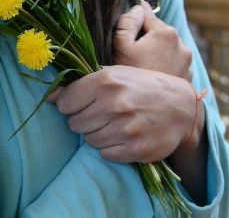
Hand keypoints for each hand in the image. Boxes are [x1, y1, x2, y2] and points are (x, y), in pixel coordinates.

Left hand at [47, 65, 200, 162]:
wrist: (180, 107)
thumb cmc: (141, 87)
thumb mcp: (114, 75)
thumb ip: (81, 84)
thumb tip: (48, 97)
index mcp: (107, 81)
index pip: (66, 102)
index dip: (70, 105)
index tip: (81, 104)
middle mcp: (115, 103)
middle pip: (75, 123)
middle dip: (84, 120)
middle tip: (101, 114)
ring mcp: (126, 128)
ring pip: (89, 140)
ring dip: (97, 134)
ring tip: (114, 124)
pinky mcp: (135, 149)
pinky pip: (105, 154)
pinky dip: (110, 148)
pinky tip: (123, 135)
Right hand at [113, 1, 192, 80]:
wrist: (147, 110)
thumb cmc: (131, 76)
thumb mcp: (120, 45)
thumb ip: (127, 22)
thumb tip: (138, 9)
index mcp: (166, 33)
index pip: (147, 14)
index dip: (134, 19)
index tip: (128, 24)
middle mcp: (182, 45)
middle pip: (158, 31)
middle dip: (146, 37)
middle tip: (131, 53)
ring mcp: (187, 62)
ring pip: (166, 47)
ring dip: (156, 51)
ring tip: (142, 66)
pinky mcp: (187, 75)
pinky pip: (173, 61)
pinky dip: (163, 63)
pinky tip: (151, 74)